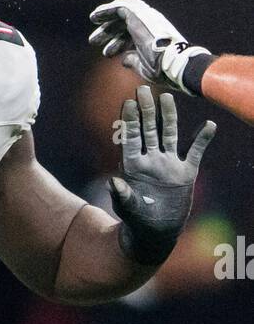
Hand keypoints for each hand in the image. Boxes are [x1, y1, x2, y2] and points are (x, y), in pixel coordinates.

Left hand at [89, 0, 210, 92]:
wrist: (171, 62)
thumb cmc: (161, 68)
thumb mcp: (143, 66)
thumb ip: (133, 60)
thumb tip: (123, 60)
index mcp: (151, 35)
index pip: (132, 34)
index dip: (118, 43)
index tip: (106, 54)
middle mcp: (150, 23)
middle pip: (125, 23)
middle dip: (109, 31)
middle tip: (94, 41)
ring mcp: (145, 17)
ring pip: (122, 12)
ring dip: (107, 18)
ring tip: (93, 20)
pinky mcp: (139, 14)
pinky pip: (120, 7)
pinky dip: (107, 10)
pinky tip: (95, 16)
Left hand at [109, 86, 215, 265]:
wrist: (156, 234)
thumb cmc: (137, 222)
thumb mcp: (129, 208)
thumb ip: (122, 194)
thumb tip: (113, 182)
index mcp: (135, 167)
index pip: (132, 138)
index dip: (130, 121)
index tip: (127, 102)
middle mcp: (152, 161)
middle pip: (149, 130)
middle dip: (146, 110)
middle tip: (143, 89)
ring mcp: (169, 165)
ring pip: (170, 135)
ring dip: (169, 116)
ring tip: (168, 97)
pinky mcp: (186, 173)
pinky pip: (195, 152)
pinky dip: (202, 139)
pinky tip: (210, 126)